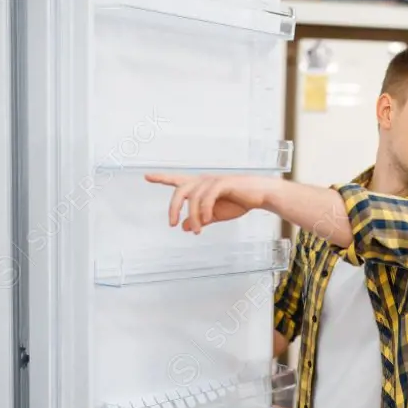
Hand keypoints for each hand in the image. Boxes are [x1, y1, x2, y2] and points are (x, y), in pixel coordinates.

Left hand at [144, 173, 279, 233]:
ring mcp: (213, 181)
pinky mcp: (223, 183)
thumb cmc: (240, 202)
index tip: (147, 176)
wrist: (261, 195)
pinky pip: (207, 197)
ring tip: (198, 231)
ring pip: (194, 198)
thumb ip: (200, 219)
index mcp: (201, 186)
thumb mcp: (216, 214)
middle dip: (173, 207)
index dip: (162, 178)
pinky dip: (204, 210)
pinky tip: (207, 221)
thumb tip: (184, 227)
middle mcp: (204, 180)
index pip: (178, 180)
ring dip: (194, 217)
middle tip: (171, 223)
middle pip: (180, 190)